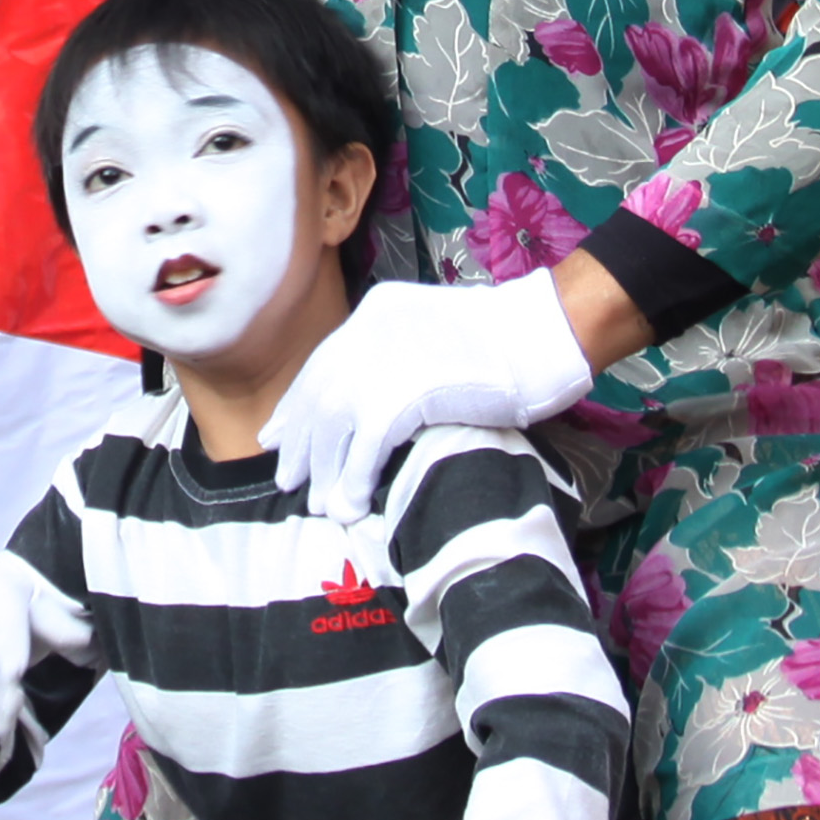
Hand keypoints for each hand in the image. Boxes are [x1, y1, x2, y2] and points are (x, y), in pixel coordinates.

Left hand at [265, 271, 594, 514]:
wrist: (542, 334)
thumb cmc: (506, 340)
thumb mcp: (434, 334)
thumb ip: (400, 356)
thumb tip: (374, 404)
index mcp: (374, 314)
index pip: (322, 365)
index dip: (297, 405)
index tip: (276, 434)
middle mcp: (368, 333)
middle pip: (319, 397)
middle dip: (300, 443)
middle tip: (287, 479)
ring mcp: (382, 363)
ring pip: (334, 426)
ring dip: (324, 471)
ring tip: (321, 505)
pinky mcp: (403, 396)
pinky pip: (365, 449)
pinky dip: (355, 480)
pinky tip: (354, 504)